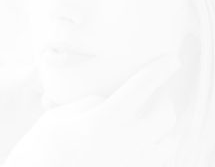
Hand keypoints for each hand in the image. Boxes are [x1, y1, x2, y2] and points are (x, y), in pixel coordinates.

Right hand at [4, 55, 180, 166]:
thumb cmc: (42, 146)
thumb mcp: (59, 115)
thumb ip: (89, 103)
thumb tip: (109, 101)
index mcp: (106, 120)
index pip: (142, 87)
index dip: (159, 70)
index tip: (172, 58)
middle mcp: (126, 142)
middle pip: (164, 114)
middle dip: (162, 97)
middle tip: (152, 90)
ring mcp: (132, 162)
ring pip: (168, 141)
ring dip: (162, 125)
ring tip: (147, 117)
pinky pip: (158, 159)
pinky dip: (156, 145)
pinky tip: (141, 140)